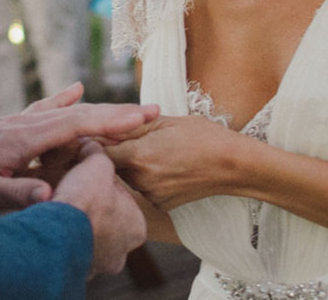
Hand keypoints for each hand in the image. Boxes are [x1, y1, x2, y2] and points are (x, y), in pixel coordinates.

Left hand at [0, 82, 159, 210]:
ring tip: (132, 108)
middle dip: (119, 113)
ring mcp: (19, 122)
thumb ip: (16, 193)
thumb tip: (52, 196)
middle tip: (155, 110)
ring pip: (68, 111)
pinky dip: (65, 100)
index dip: (112, 120)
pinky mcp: (11, 126)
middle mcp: (25, 124)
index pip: (78, 125)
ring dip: (101, 109)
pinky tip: (77, 89)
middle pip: (81, 113)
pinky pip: (46, 109)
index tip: (143, 118)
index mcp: (24, 138)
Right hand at [52, 140, 146, 275]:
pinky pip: (66, 249)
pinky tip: (51, 223)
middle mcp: (121, 254)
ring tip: (59, 205)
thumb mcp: (96, 165)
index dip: (105, 184)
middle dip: (91, 208)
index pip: (123, 200)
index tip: (90, 177)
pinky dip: (60, 237)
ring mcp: (97, 267)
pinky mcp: (72, 272)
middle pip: (106, 222)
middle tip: (73, 192)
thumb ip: (97, 154)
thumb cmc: (86, 201)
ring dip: (74, 224)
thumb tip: (91, 143)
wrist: (57, 233)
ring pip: (85, 238)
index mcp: (137, 229)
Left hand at [104, 114, 248, 210]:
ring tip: (151, 150)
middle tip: (124, 136)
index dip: (95, 140)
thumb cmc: (202, 136)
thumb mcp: (164, 121)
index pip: (98, 151)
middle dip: (112, 151)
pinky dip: (144, 177)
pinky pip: (141, 188)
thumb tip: (102, 125)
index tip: (96, 132)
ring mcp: (150, 195)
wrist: (232, 165)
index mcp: (138, 155)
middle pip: (110, 165)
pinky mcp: (160, 204)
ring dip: (128, 164)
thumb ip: (130, 125)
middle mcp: (141, 180)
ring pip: (125, 177)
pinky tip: (162, 165)